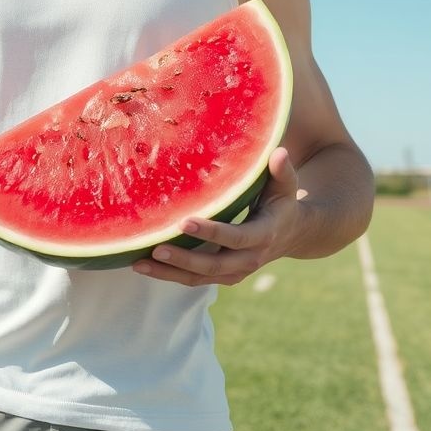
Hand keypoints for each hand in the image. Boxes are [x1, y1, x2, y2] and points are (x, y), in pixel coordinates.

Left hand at [133, 147, 300, 286]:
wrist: (291, 235)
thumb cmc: (281, 203)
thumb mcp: (285, 187)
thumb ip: (281, 171)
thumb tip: (279, 152)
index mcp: (263, 235)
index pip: (236, 237)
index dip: (211, 232)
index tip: (184, 222)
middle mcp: (249, 259)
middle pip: (213, 264)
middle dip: (183, 259)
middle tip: (156, 248)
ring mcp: (235, 272)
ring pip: (199, 277)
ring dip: (169, 272)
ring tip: (139, 264)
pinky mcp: (223, 276)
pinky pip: (194, 279)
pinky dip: (169, 275)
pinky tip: (143, 266)